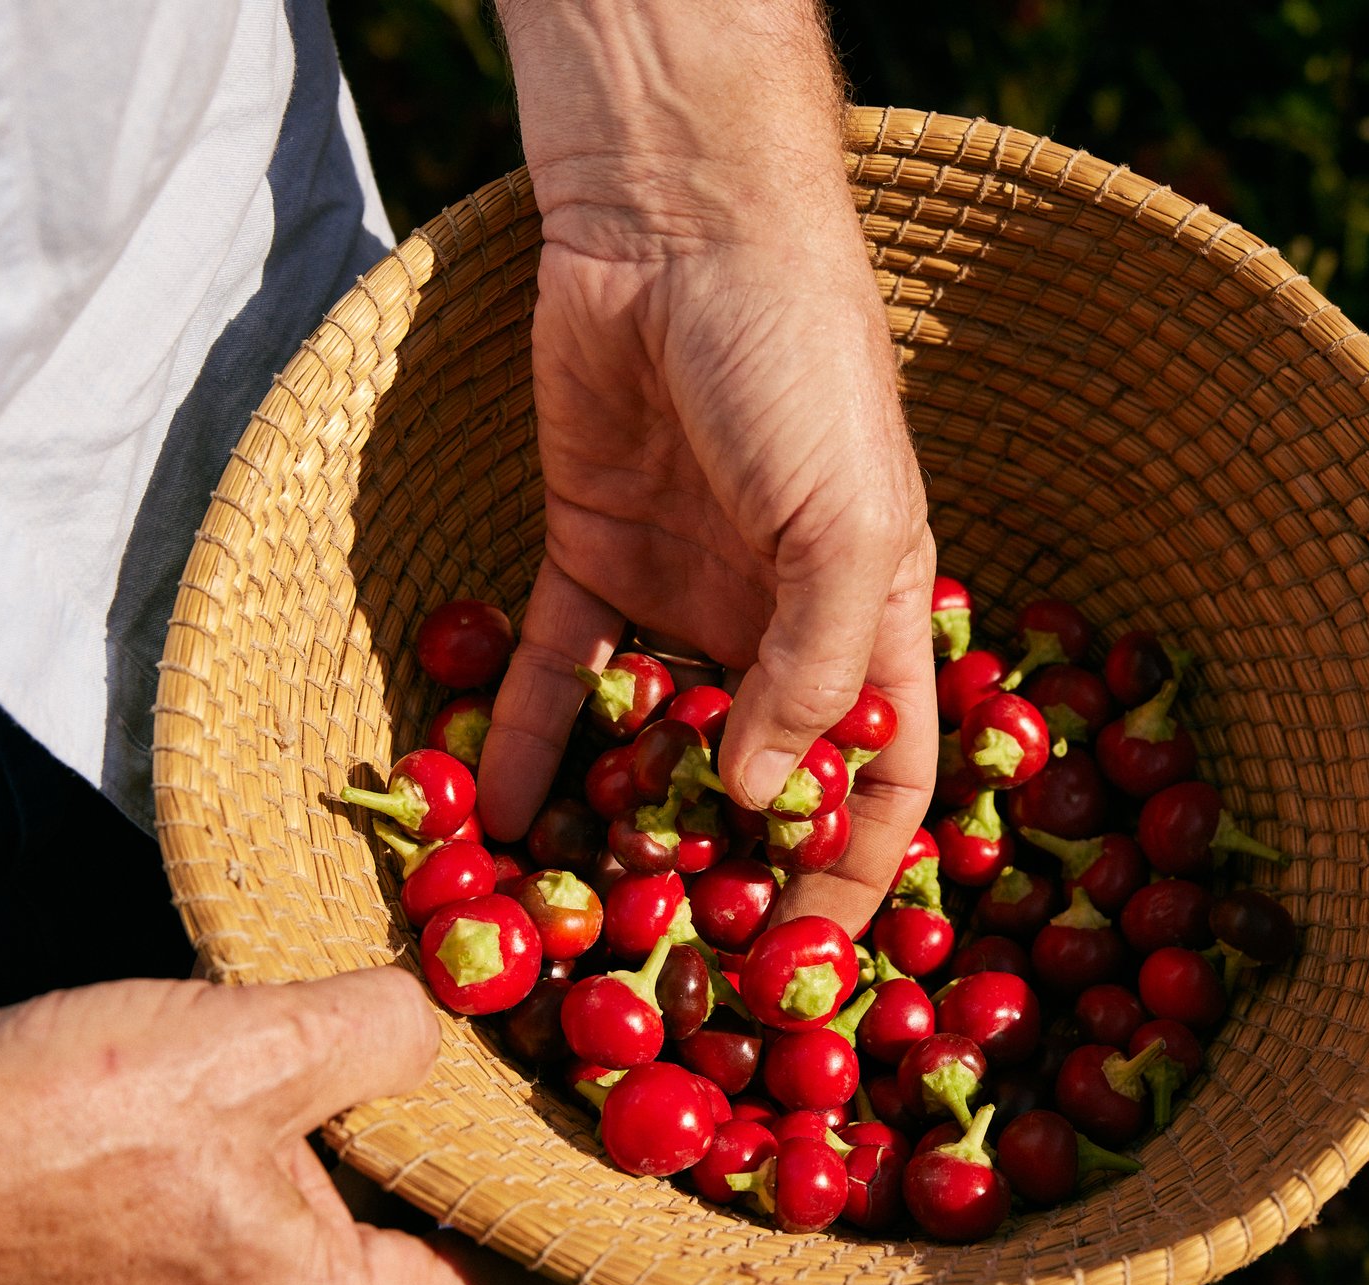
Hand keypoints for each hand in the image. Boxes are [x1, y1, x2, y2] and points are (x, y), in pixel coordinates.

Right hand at [0, 974, 559, 1284]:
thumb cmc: (67, 1124)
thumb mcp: (260, 1045)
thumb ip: (392, 1031)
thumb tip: (454, 1009)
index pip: (516, 1282)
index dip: (563, 1194)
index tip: (604, 1108)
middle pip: (434, 1254)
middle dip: (468, 1148)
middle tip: (514, 1042)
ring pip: (348, 1233)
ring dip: (376, 1143)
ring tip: (411, 1034)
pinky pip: (272, 1228)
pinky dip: (300, 1155)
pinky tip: (296, 1067)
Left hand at [481, 0, 937, 931]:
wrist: (679, 231)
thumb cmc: (803, 371)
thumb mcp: (843, 525)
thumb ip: (806, 668)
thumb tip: (752, 804)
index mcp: (873, 625)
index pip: (882, 781)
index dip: (855, 876)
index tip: (808, 968)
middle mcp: (778, 628)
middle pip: (755, 781)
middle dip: (718, 874)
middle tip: (667, 964)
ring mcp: (681, 599)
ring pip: (646, 739)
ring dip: (611, 822)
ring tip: (561, 913)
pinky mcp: (588, 559)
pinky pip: (549, 674)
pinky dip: (518, 742)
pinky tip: (486, 817)